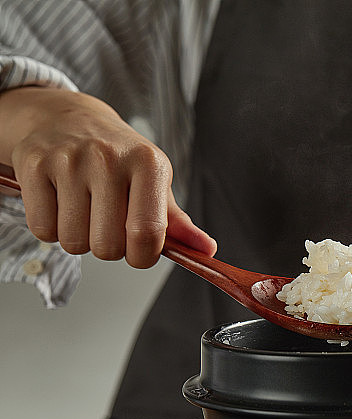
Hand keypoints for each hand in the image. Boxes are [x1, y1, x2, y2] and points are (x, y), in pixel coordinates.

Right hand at [0, 86, 215, 266]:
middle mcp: (109, 158)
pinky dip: (51, 228)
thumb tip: (207, 251)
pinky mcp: (34, 164)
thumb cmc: (119, 157)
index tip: (139, 250)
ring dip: (79, 238)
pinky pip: (43, 229)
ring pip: (73, 242)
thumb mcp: (156, 183)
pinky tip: (61, 204)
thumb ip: (178, 223)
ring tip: (85, 211)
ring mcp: (69, 159)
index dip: (142, 256)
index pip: (147, 234)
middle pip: (108, 246)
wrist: (70, 118)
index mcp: (148, 164)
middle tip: (108, 223)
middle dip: (109, 247)